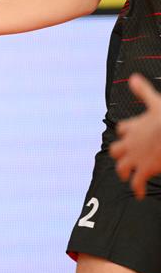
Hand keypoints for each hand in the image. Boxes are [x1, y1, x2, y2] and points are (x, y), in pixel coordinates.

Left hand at [110, 74, 160, 198]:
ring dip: (124, 172)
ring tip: (128, 177)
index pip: (123, 130)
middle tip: (124, 160)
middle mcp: (129, 143)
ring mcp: (136, 157)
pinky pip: (136, 183)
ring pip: (122, 168)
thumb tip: (132, 77)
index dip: (126, 132)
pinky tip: (139, 195)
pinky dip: (137, 189)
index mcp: (132, 127)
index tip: (130, 134)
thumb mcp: (156, 102)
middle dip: (120, 155)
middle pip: (116, 150)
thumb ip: (143, 91)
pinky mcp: (145, 169)